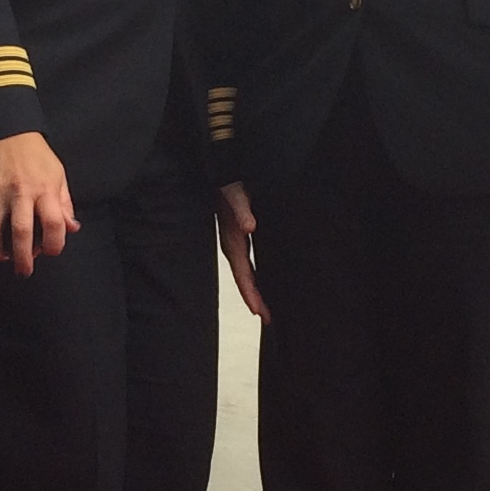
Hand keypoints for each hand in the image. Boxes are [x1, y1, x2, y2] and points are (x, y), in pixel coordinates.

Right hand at [0, 132, 74, 274]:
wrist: (5, 131)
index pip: (54, 224)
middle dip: (23, 259)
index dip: (54, 244)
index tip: (50, 251)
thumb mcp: (58, 174)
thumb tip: (72, 229)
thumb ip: (65, 203)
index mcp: (45, 189)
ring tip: (2, 257)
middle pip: (21, 233)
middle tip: (24, 271)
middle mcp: (21, 192)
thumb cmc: (36, 156)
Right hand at [217, 182, 267, 320]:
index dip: (251, 295)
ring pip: (247, 273)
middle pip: (245, 280)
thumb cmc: (227, 183)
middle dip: (255, 300)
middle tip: (269, 318)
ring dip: (256, 290)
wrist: (221, 172)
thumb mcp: (234, 193)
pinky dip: (257, 275)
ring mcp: (237, 241)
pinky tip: (266, 279)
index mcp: (232, 240)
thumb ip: (241, 208)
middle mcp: (233, 245)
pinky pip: (249, 261)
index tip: (260, 312)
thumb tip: (249, 227)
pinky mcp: (241, 235)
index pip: (242, 275)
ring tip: (267, 308)